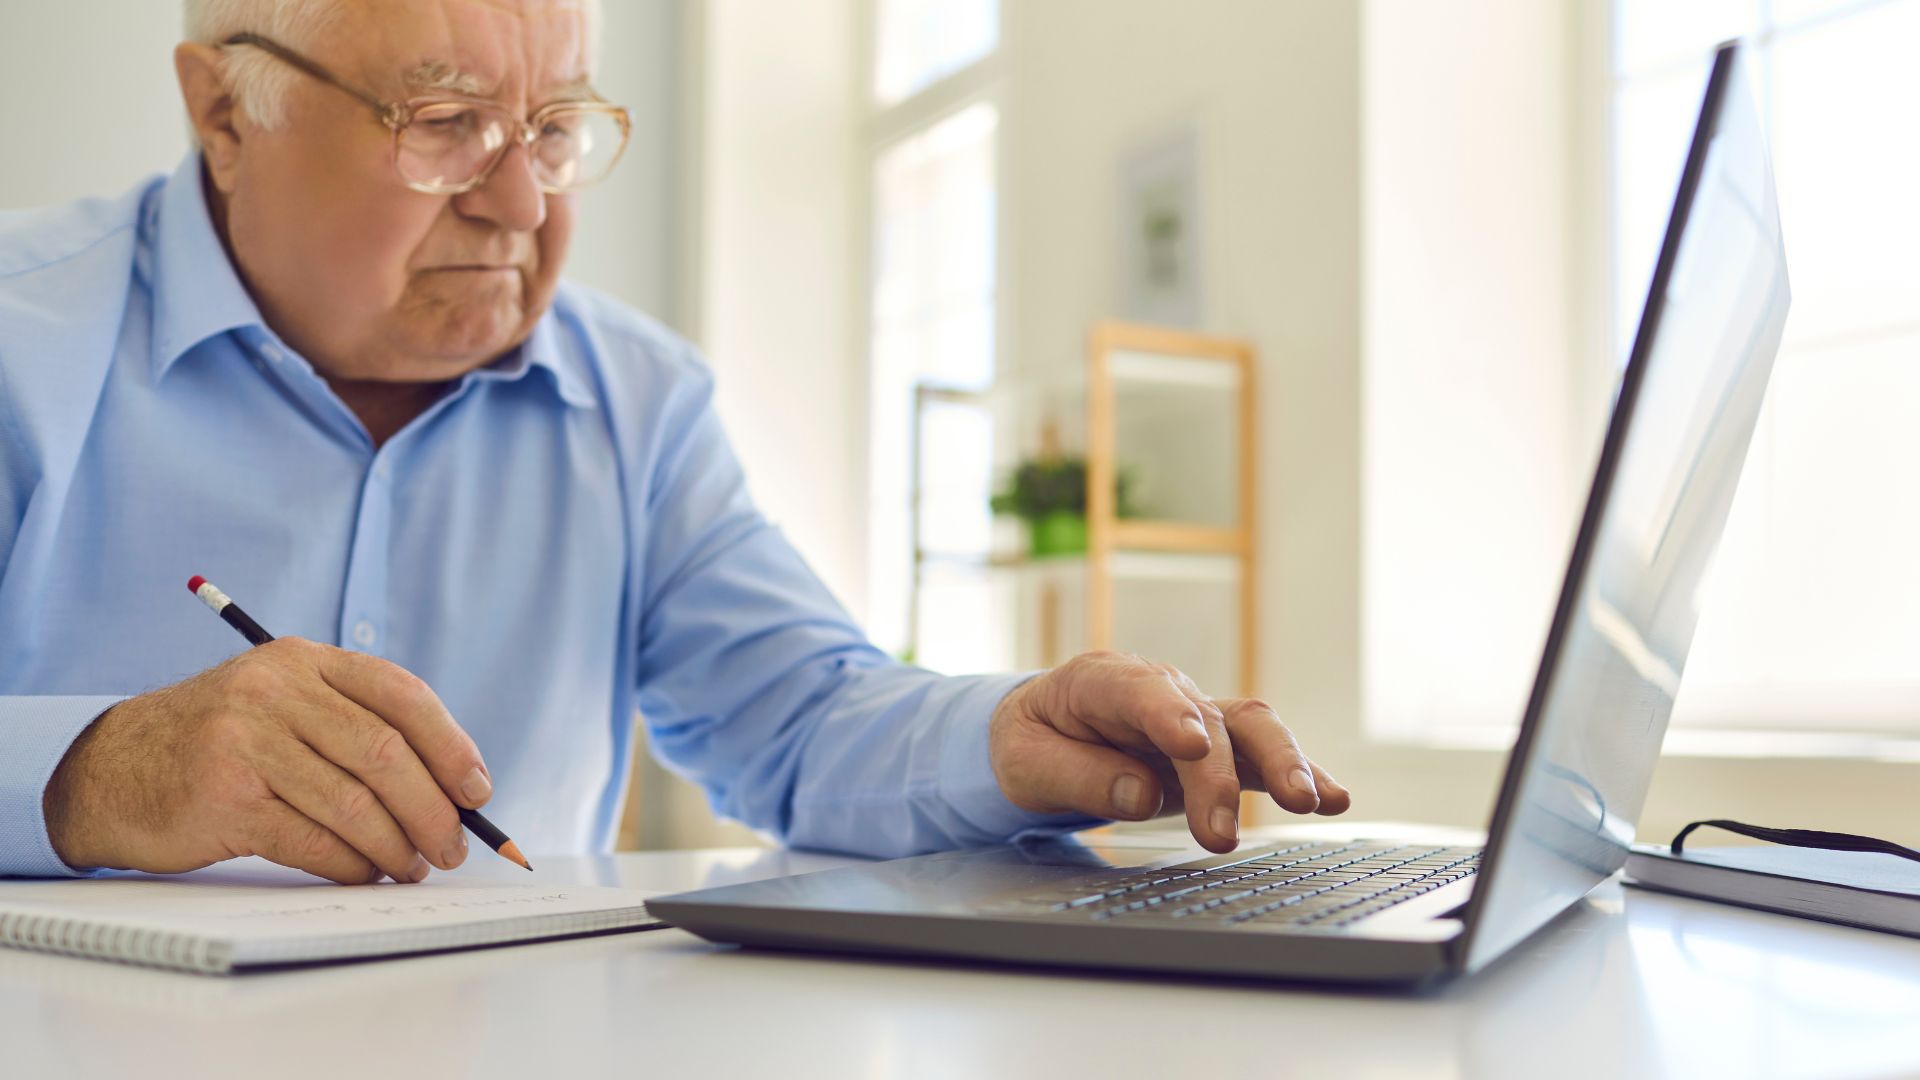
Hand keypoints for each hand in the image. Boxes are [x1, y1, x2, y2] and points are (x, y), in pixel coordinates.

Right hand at [43, 638, 490, 884]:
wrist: (111, 770)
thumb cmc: (220, 745)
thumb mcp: (282, 706)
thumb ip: (354, 726)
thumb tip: (450, 787)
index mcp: (303, 660)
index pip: (401, 695)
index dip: (451, 746)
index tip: (477, 791)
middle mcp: (276, 691)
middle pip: (386, 754)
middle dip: (433, 809)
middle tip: (452, 847)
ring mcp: (246, 741)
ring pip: (354, 803)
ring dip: (396, 845)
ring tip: (412, 867)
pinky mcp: (225, 796)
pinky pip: (313, 840)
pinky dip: (351, 865)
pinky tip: (366, 874)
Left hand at [989, 651, 1350, 852]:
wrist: (1046, 731)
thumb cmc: (1033, 741)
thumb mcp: (1024, 762)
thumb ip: (1077, 776)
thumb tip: (1140, 794)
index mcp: (1101, 681)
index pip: (1139, 691)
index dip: (1167, 715)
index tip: (1190, 745)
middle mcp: (1162, 690)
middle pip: (1206, 719)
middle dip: (1219, 774)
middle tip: (1219, 832)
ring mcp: (1197, 715)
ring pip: (1251, 727)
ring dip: (1282, 763)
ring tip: (1308, 803)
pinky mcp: (1221, 747)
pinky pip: (1265, 755)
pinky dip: (1303, 772)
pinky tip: (1336, 797)